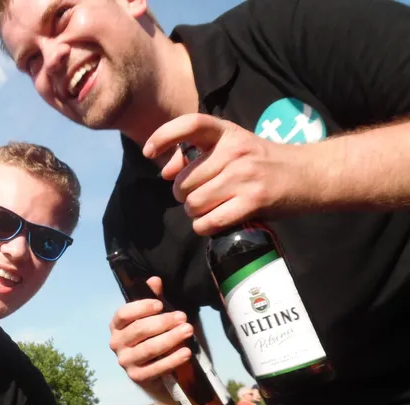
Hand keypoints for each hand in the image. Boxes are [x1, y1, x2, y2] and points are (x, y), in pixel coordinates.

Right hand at [108, 276, 193, 384]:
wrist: (153, 370)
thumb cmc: (151, 337)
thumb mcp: (152, 316)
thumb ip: (153, 298)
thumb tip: (155, 280)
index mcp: (117, 326)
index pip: (124, 314)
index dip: (141, 308)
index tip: (160, 305)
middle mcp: (116, 343)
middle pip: (139, 330)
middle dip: (163, 322)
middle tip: (182, 317)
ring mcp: (126, 361)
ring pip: (149, 348)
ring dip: (170, 338)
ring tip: (188, 330)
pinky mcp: (137, 377)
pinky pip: (156, 368)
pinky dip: (173, 359)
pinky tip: (186, 352)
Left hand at [144, 113, 299, 234]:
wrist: (310, 175)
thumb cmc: (264, 163)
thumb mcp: (234, 149)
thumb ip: (200, 156)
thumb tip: (166, 172)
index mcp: (228, 133)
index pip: (190, 124)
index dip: (164, 136)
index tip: (149, 152)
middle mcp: (234, 151)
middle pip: (184, 182)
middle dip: (183, 195)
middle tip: (198, 196)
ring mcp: (244, 176)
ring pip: (193, 204)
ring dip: (195, 213)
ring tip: (210, 208)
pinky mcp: (253, 201)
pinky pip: (209, 221)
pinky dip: (205, 227)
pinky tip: (214, 222)